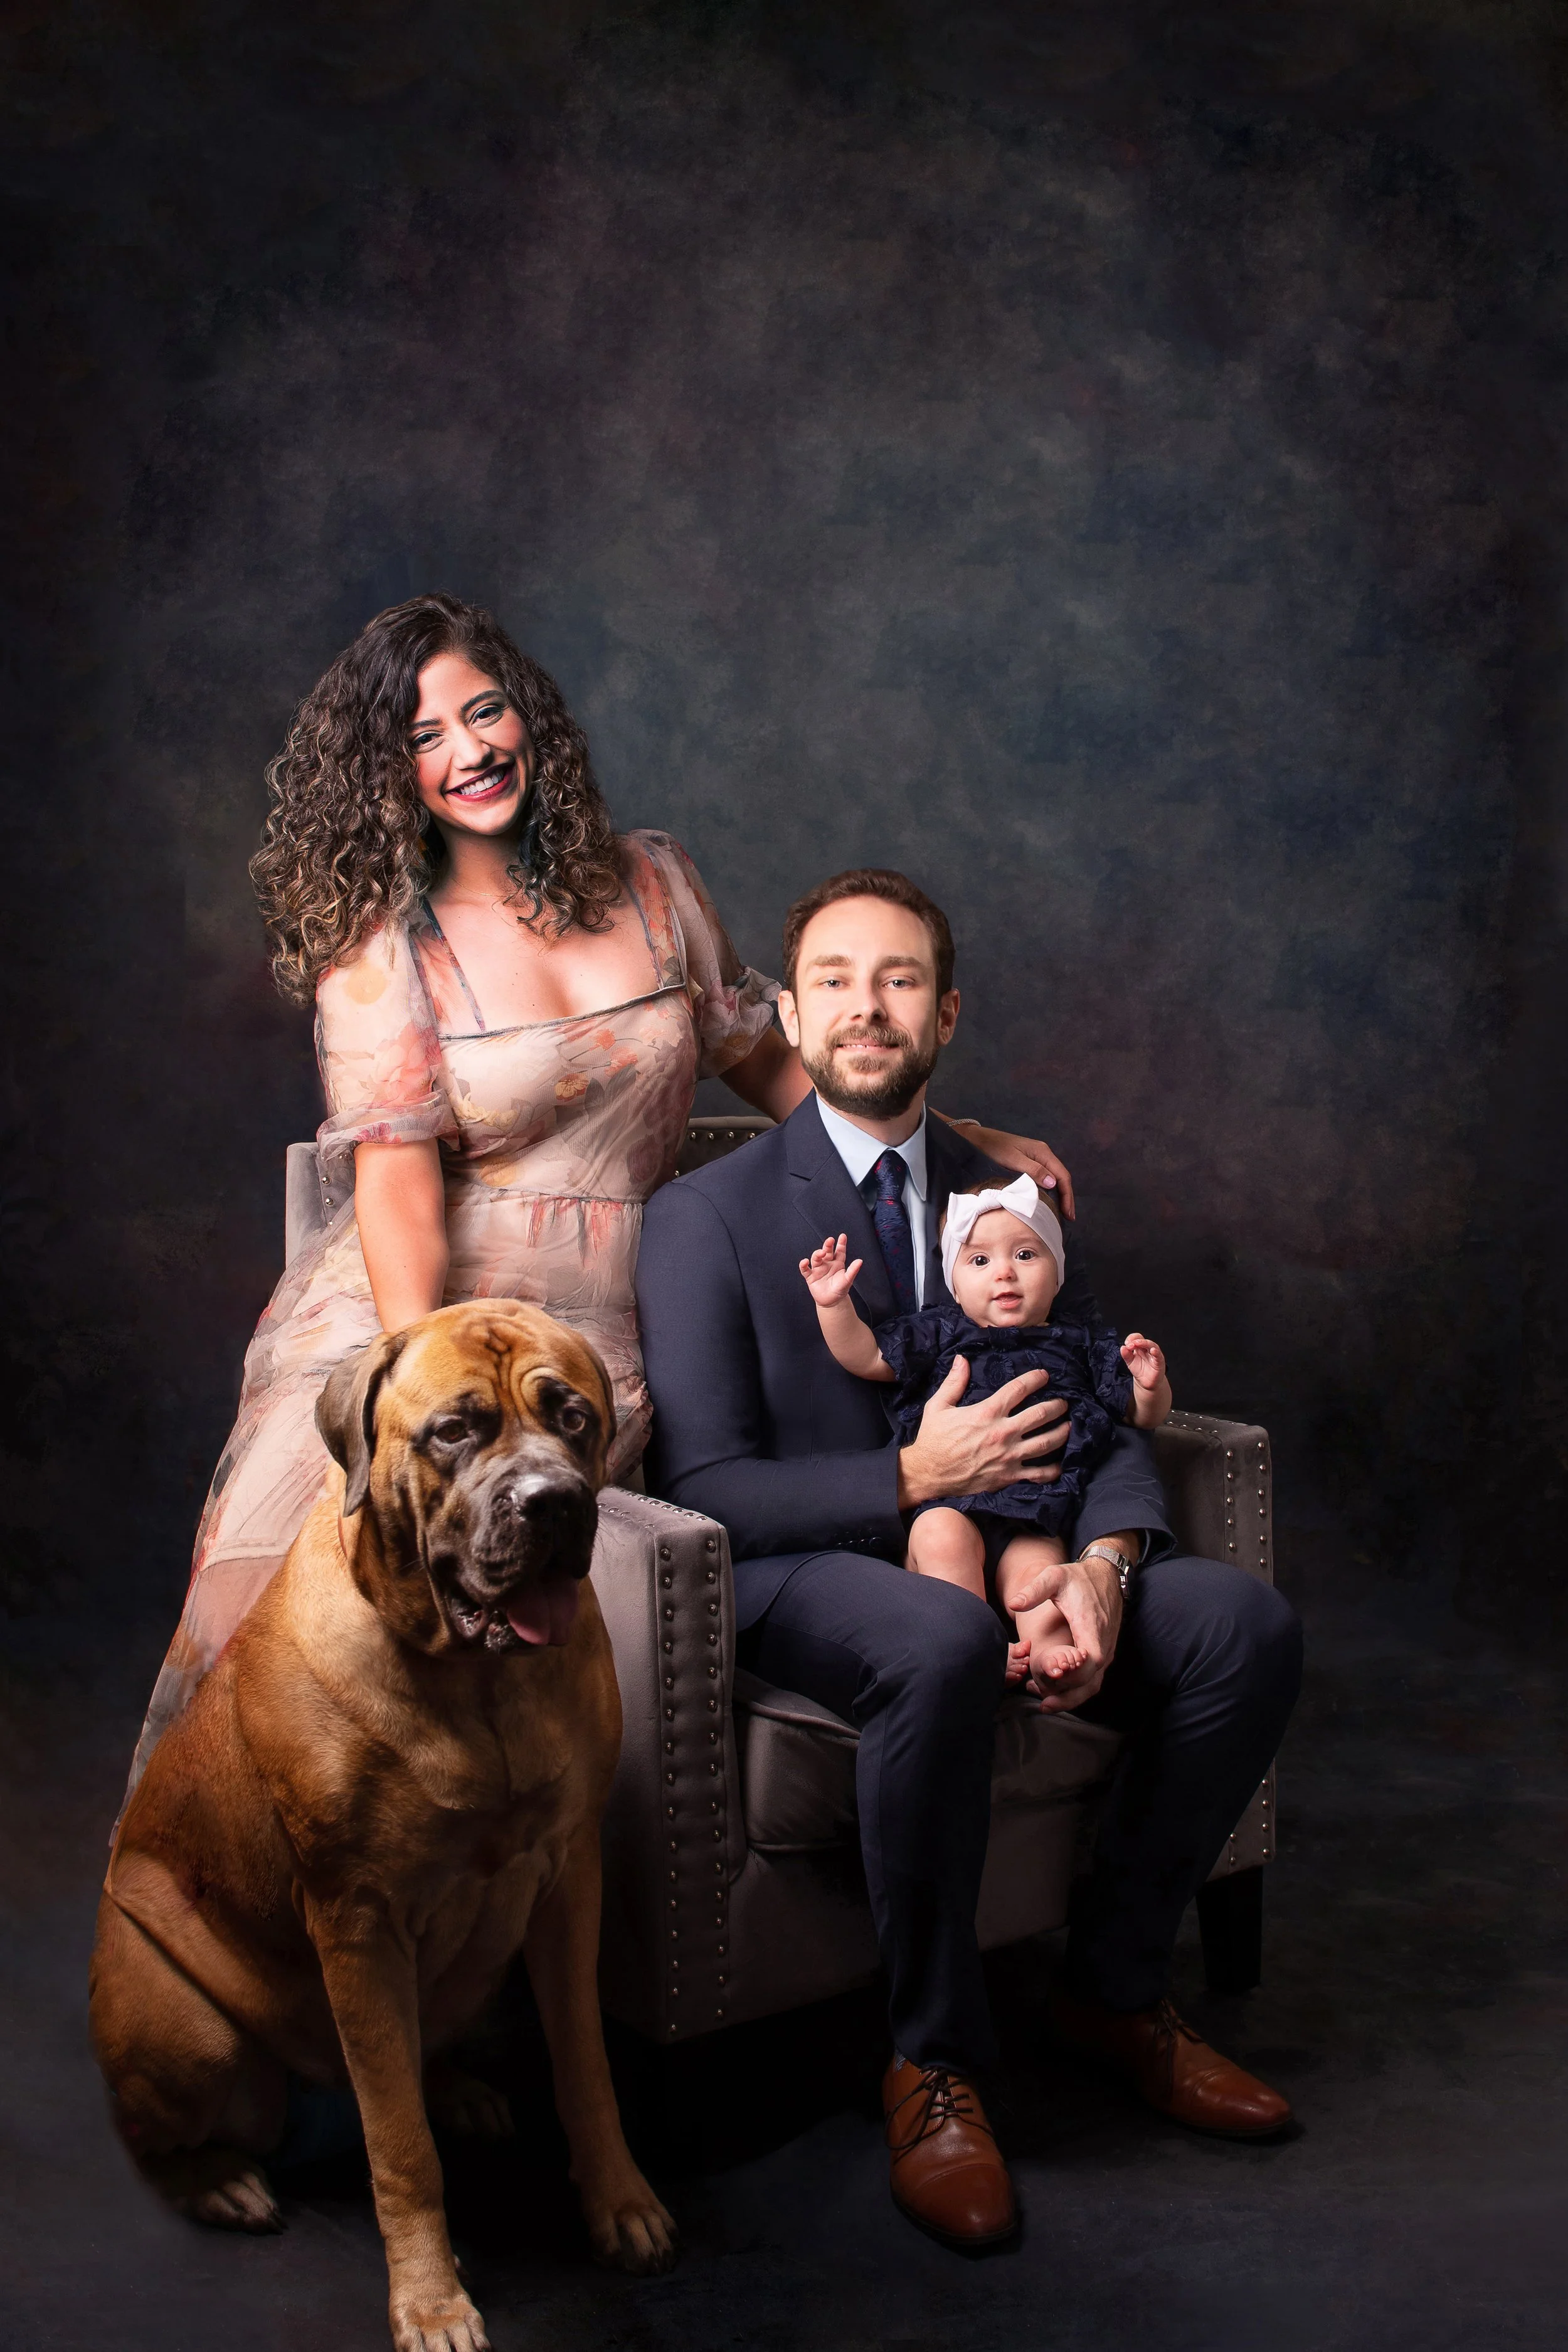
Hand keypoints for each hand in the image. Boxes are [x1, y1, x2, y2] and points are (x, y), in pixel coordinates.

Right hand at [799, 1232, 863, 1307]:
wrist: (832, 1302)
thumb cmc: (840, 1289)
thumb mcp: (848, 1280)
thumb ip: (853, 1270)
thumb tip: (860, 1261)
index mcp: (837, 1263)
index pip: (839, 1251)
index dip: (841, 1243)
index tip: (843, 1236)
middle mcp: (827, 1263)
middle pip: (827, 1251)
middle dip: (828, 1245)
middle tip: (830, 1240)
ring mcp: (819, 1269)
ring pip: (816, 1258)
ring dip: (818, 1254)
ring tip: (821, 1253)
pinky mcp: (811, 1276)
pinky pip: (805, 1269)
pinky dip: (804, 1265)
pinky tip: (805, 1261)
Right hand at [896, 1354, 1069, 1507]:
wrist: (928, 1474)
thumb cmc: (933, 1439)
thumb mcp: (937, 1406)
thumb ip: (953, 1382)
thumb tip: (961, 1359)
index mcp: (987, 1413)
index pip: (1018, 1389)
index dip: (1035, 1379)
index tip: (1044, 1375)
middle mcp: (1002, 1433)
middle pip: (1040, 1414)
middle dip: (1056, 1406)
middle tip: (1063, 1402)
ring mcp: (1008, 1456)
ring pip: (1046, 1443)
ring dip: (1061, 1433)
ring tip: (1068, 1426)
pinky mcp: (1008, 1476)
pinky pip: (1038, 1474)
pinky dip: (1052, 1470)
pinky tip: (1059, 1464)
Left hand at [944, 1121, 1074, 1219]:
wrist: (981, 1139)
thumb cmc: (995, 1148)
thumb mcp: (1013, 1160)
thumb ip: (1033, 1170)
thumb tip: (1054, 1183)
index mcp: (1043, 1152)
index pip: (1062, 1175)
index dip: (1067, 1195)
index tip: (1068, 1213)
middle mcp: (1044, 1154)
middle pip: (1061, 1177)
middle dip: (1067, 1197)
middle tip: (1069, 1217)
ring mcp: (1038, 1157)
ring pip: (1055, 1178)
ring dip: (1060, 1194)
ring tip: (1062, 1212)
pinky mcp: (1031, 1161)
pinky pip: (1046, 1177)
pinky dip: (1051, 1189)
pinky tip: (1050, 1199)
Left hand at [1004, 1548, 1124, 1712]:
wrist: (1106, 1575)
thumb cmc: (1079, 1577)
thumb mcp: (1055, 1576)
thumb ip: (1034, 1590)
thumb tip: (1013, 1604)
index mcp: (1092, 1626)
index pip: (1091, 1661)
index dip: (1074, 1675)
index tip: (1052, 1679)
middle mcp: (1104, 1642)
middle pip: (1092, 1681)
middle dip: (1068, 1695)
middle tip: (1043, 1703)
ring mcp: (1106, 1649)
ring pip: (1094, 1684)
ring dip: (1071, 1697)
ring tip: (1045, 1703)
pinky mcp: (1104, 1652)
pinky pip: (1093, 1678)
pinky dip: (1076, 1688)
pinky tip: (1054, 1690)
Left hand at [1120, 1332, 1165, 1392]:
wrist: (1146, 1382)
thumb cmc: (1139, 1370)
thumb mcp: (1130, 1362)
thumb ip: (1126, 1355)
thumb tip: (1122, 1347)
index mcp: (1140, 1347)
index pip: (1137, 1338)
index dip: (1131, 1338)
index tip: (1126, 1343)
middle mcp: (1148, 1349)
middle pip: (1144, 1340)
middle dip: (1136, 1341)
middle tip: (1129, 1345)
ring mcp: (1154, 1355)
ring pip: (1152, 1345)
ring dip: (1144, 1343)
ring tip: (1137, 1343)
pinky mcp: (1159, 1362)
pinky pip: (1158, 1356)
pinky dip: (1156, 1352)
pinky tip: (1153, 1350)